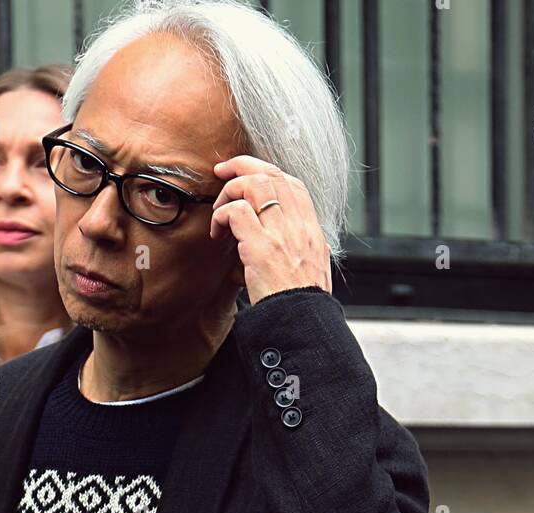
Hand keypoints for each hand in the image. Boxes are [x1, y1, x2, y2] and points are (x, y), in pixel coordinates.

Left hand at [209, 155, 331, 305]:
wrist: (303, 325)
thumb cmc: (302, 305)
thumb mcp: (316, 272)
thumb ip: (306, 254)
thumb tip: (302, 250)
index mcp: (312, 231)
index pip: (293, 184)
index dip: (268, 172)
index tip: (248, 175)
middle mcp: (299, 227)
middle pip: (272, 174)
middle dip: (242, 166)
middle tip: (222, 172)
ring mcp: (281, 235)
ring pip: (254, 185)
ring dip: (230, 190)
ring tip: (218, 210)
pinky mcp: (261, 248)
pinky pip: (237, 212)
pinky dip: (221, 215)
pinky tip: (217, 233)